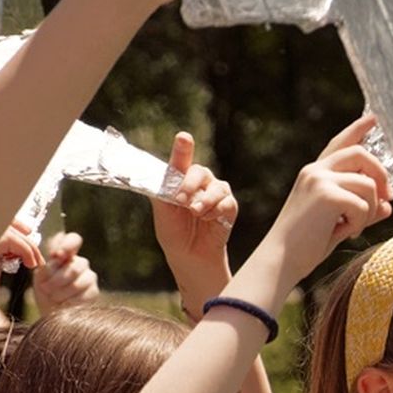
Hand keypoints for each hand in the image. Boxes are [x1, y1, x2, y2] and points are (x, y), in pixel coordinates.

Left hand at [31, 232, 100, 315]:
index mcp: (67, 255)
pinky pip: (82, 295)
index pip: (74, 240)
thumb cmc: (44, 291)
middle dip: (56, 280)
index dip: (68, 244)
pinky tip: (64, 304)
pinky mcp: (94, 292)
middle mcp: (81, 263)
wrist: (50, 312)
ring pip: (77, 283)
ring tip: (53, 297)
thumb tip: (57, 257)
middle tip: (45, 288)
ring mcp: (90, 277)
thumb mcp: (40, 276)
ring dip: (60, 292)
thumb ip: (48, 265)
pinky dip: (69, 302)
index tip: (57, 255)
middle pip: (74, 267)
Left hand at [152, 132, 239, 303]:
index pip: (181, 160)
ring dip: (204, 201)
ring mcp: (216, 193)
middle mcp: (199, 182)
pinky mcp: (229, 206)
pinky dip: (216, 211)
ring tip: (196, 214)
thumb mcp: (162, 210)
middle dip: (190, 184)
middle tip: (181, 200)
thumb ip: (163, 190)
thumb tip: (168, 175)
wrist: (190, 255)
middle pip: (199, 171)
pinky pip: (227, 202)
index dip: (183, 148)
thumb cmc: (174, 232)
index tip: (183, 137)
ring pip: (216, 186)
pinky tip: (209, 220)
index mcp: (180, 179)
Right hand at [260, 115, 392, 286]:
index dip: (358, 129)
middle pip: (362, 154)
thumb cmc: (305, 246)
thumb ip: (361, 210)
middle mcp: (315, 170)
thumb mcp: (338, 224)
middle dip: (381, 175)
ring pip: (368, 184)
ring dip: (368, 210)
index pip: (340, 144)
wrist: (281, 261)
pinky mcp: (325, 194)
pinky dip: (360, 223)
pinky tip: (344, 233)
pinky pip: (363, 204)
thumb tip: (388, 206)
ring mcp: (319, 179)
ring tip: (352, 228)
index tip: (375, 118)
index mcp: (315, 174)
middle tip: (388, 198)